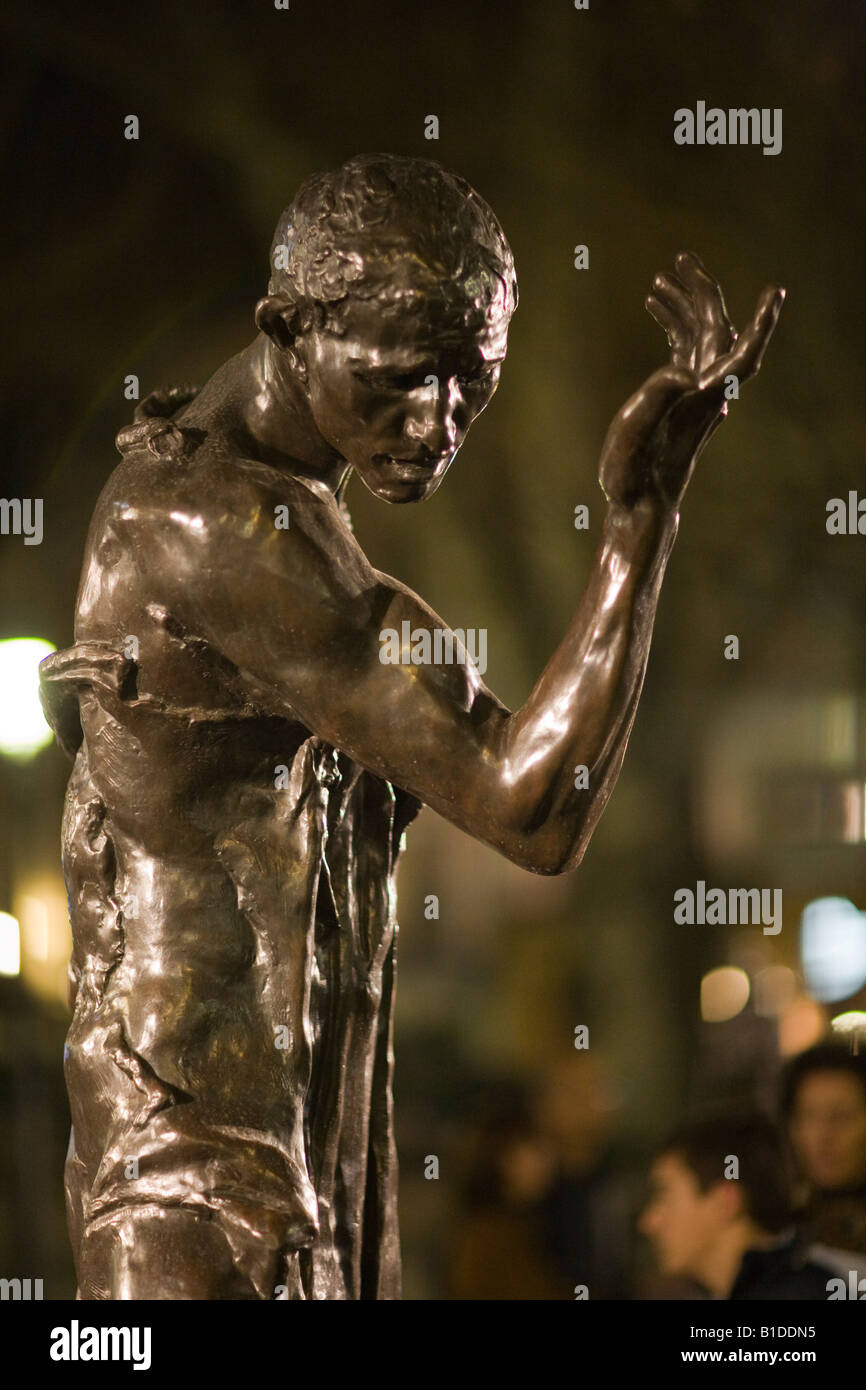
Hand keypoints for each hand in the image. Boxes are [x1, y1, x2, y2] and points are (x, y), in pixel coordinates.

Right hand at [598, 251, 784, 513]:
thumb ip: (658, 396)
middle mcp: (708, 392)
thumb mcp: (637, 431)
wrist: (638, 504)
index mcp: (706, 397)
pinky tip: (653, 308)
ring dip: (684, 306)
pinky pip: (684, 349)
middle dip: (702, 293)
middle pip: (719, 331)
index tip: (774, 292)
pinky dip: (673, 325)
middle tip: (680, 258)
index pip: (745, 354)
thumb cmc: (635, 473)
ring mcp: (694, 394)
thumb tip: (682, 370)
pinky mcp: (678, 397)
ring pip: (700, 338)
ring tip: (657, 282)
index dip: (762, 323)